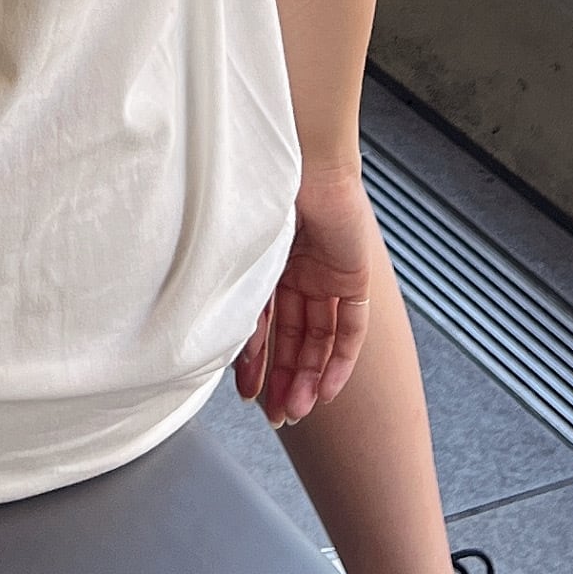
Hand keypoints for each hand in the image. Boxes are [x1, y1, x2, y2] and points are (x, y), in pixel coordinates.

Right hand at [234, 163, 374, 428]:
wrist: (299, 156)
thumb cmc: (258, 193)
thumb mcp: (242, 256)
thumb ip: (236, 297)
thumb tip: (219, 347)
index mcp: (268, 265)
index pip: (264, 326)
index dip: (256, 363)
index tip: (245, 395)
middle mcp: (298, 273)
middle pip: (294, 339)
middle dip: (284, 380)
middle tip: (274, 418)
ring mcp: (327, 275)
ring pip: (320, 340)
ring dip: (308, 378)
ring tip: (294, 412)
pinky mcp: (353, 276)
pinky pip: (351, 328)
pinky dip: (339, 360)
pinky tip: (326, 391)